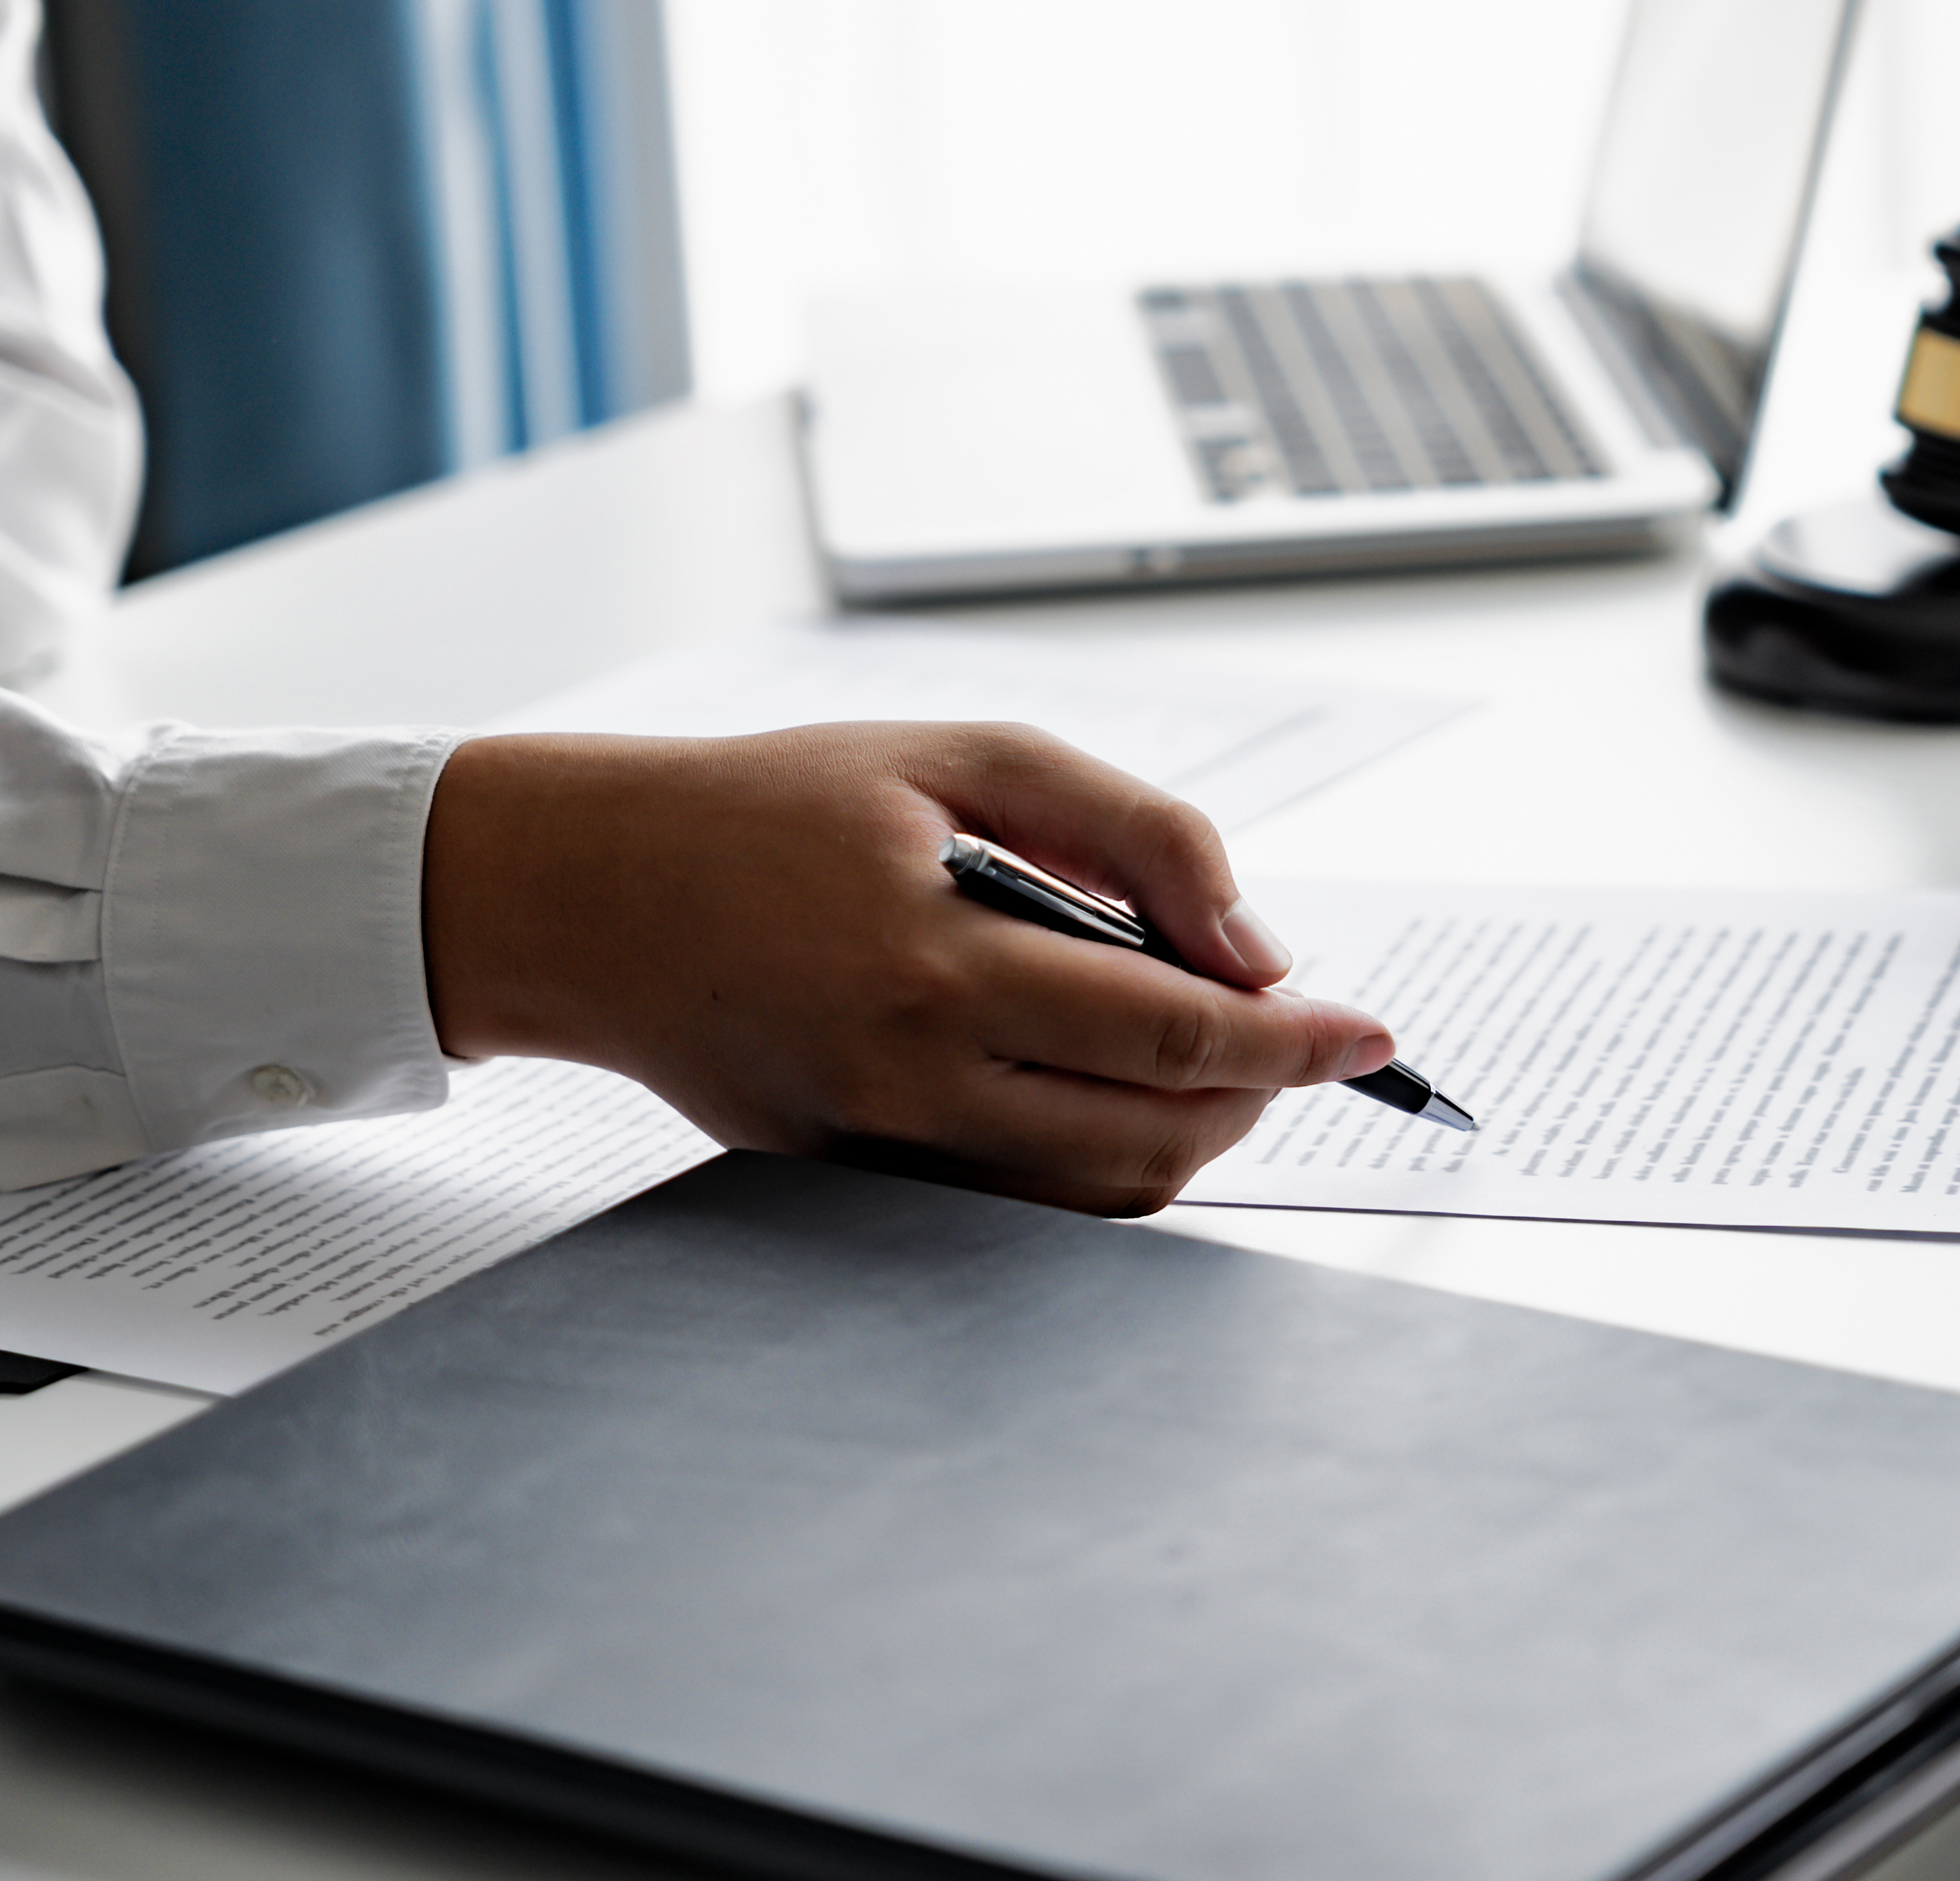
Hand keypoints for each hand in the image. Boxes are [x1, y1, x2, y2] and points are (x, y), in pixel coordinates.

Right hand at [417, 723, 1394, 1216]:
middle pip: (1152, 1136)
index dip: (1293, 1041)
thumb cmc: (777, 805)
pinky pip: (1020, 1200)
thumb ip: (1130, 833)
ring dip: (1188, 1135)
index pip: (1170, 1031)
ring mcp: (876, 1146)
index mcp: (937, 959)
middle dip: (1255, 1094)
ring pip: (1096, 1193)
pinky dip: (1099, 1155)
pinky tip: (1110, 1081)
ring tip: (1208, 1055)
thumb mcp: (963, 759)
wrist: (589, 892)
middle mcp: (909, 1074)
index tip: (1370, 1034)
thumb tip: (1256, 942)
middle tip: (1291, 1033)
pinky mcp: (850, 1181)